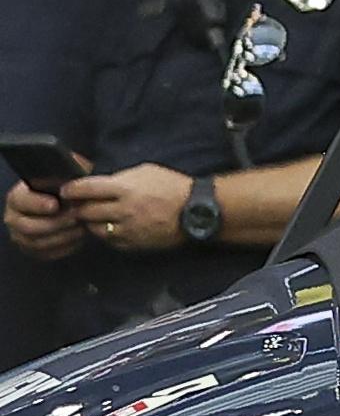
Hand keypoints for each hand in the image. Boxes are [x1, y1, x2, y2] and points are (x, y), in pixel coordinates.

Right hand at [4, 181, 83, 260]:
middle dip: (55, 224)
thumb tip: (73, 174)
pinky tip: (79, 239)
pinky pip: (47, 254)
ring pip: (38, 243)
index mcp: (17, 198)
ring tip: (81, 228)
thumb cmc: (62, 191)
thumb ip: (63, 177)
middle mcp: (14, 218)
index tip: (55, 204)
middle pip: (29, 227)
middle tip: (76, 219)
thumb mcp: (61, 179)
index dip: (37, 204)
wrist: (66, 207)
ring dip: (63, 237)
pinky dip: (65, 248)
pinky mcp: (33, 251)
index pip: (21, 201)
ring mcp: (21, 236)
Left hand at [59, 166, 192, 253]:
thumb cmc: (173, 186)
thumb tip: (100, 183)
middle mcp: (123, 210)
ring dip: (92, 223)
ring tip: (96, 218)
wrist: (197, 210)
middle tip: (79, 206)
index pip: (85, 189)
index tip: (66, 191)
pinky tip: (114, 228)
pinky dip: (108, 235)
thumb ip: (119, 178)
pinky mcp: (136, 244)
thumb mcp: (145, 171)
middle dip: (79, 208)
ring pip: (96, 230)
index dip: (71, 190)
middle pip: (86, 212)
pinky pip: (112, 242)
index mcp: (124, 189)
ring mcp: (129, 230)